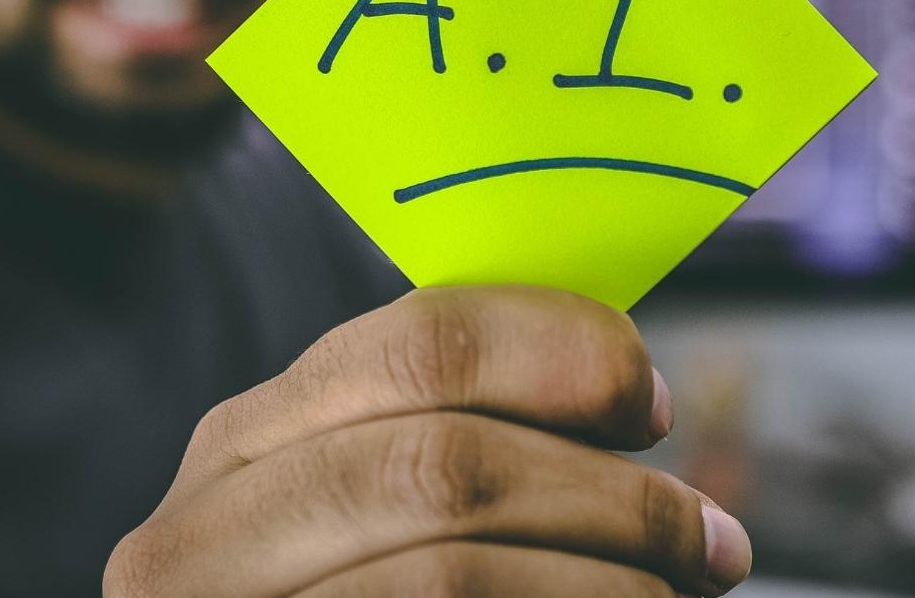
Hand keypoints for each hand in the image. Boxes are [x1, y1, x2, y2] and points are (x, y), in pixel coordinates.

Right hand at [103, 285, 752, 596]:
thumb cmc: (351, 590)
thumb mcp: (361, 509)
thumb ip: (445, 438)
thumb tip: (629, 393)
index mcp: (245, 445)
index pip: (418, 342)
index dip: (562, 355)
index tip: (649, 403)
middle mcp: (202, 534)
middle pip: (442, 464)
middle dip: (610, 496)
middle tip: (712, 539)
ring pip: (450, 574)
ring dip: (607, 583)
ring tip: (678, 595)